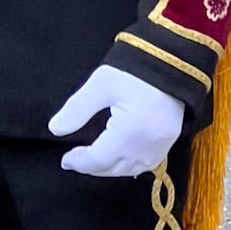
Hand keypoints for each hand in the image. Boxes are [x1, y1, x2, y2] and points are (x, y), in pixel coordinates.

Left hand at [49, 66, 185, 177]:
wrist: (174, 60)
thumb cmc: (135, 70)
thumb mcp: (101, 84)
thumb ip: (77, 108)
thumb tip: (56, 128)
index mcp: (129, 132)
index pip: (98, 159)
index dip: (79, 162)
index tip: (65, 159)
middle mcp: (147, 145)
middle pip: (114, 169)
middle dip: (92, 168)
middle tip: (75, 161)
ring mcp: (162, 144)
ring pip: (131, 170)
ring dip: (110, 169)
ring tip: (95, 161)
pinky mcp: (172, 140)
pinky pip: (148, 164)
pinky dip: (130, 165)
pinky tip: (120, 159)